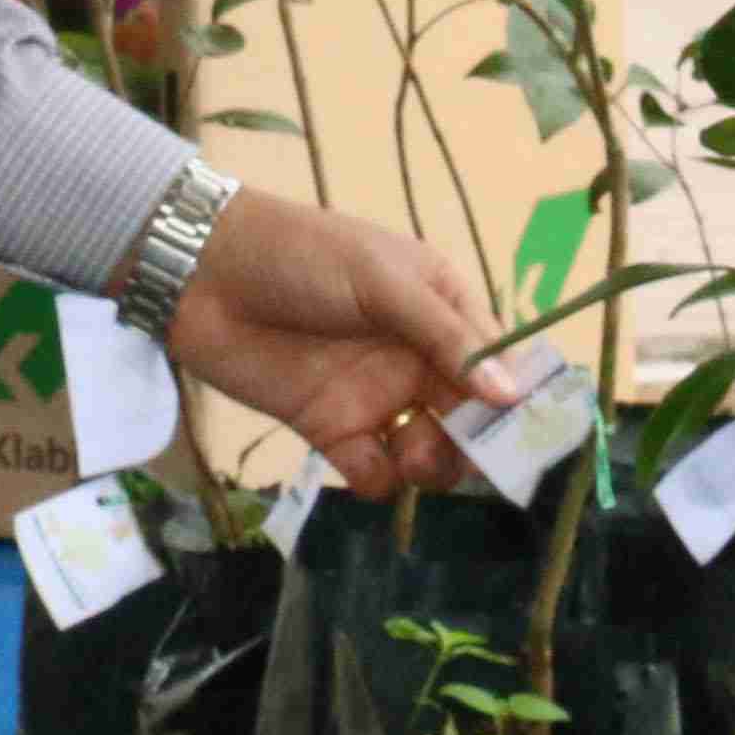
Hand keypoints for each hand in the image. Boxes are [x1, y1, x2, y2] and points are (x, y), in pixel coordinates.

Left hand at [156, 184, 518, 501]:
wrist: (202, 272)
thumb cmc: (299, 255)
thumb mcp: (380, 280)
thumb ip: (444, 336)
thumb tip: (511, 395)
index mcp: (441, 308)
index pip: (501, 361)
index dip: (521, 399)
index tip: (533, 434)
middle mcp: (416, 356)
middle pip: (472, 418)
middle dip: (479, 444)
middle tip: (465, 451)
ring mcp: (374, 395)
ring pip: (428, 451)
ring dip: (431, 464)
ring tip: (411, 454)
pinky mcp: (329, 427)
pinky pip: (372, 471)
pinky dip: (376, 479)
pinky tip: (365, 460)